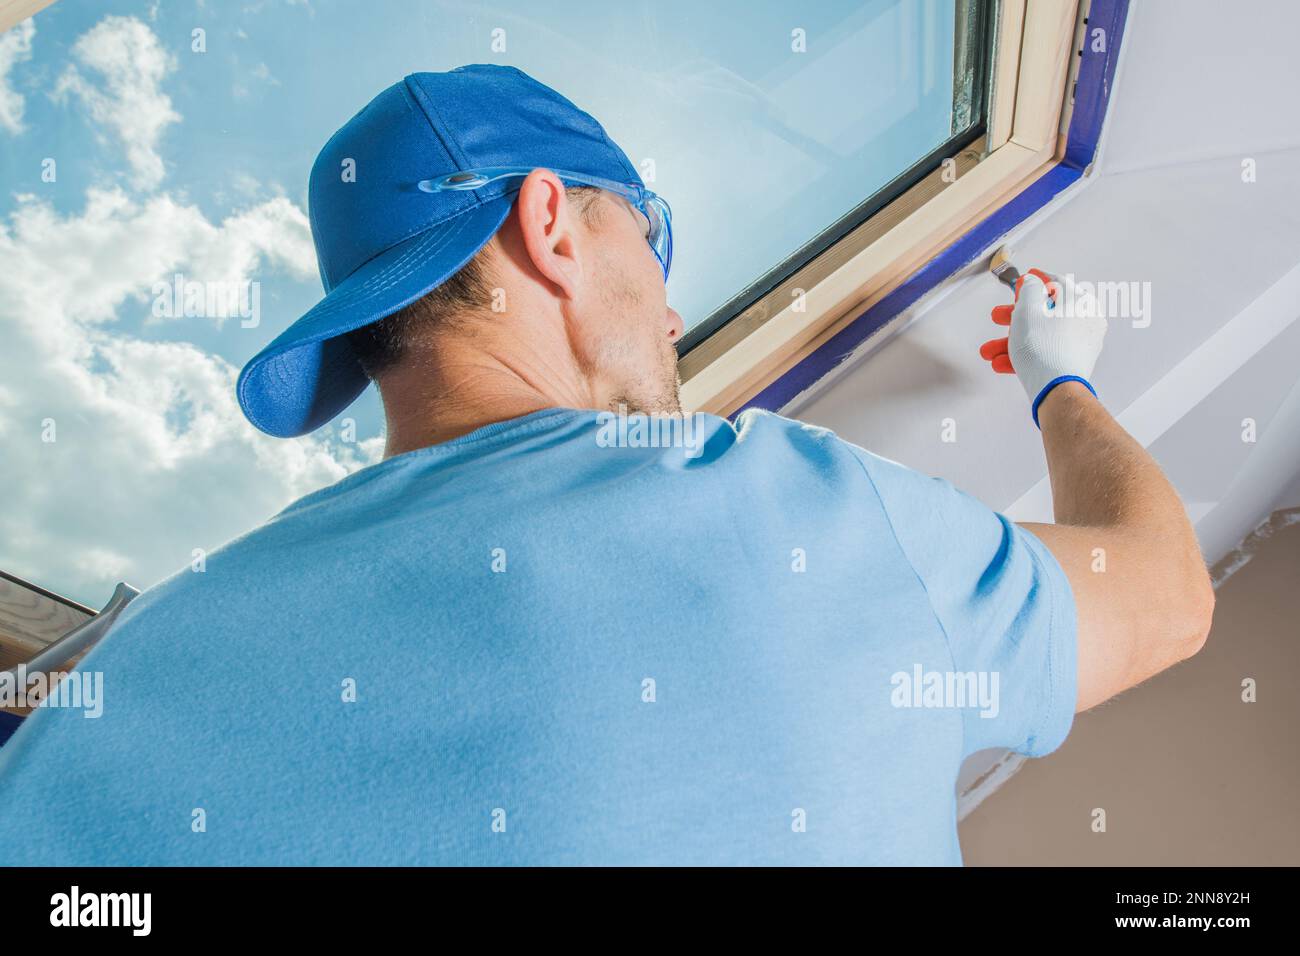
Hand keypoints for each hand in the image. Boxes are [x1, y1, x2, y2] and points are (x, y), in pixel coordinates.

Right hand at [979, 268, 1106, 425]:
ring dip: (1013, 341)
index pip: (1056, 283)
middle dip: (1014, 318)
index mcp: (1081, 302)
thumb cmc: (1045, 350)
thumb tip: (1032, 282)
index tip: (1024, 279)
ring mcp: (1081, 344)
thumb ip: (1028, 290)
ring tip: (991, 351)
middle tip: (999, 317)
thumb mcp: (1027, 310)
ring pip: (1042, 336)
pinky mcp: (1074, 363)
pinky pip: (1047, 352)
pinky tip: (1003, 362)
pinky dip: (1026, 355)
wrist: (1057, 391)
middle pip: (1044, 313)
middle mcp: (1086, 321)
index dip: (1034, 280)